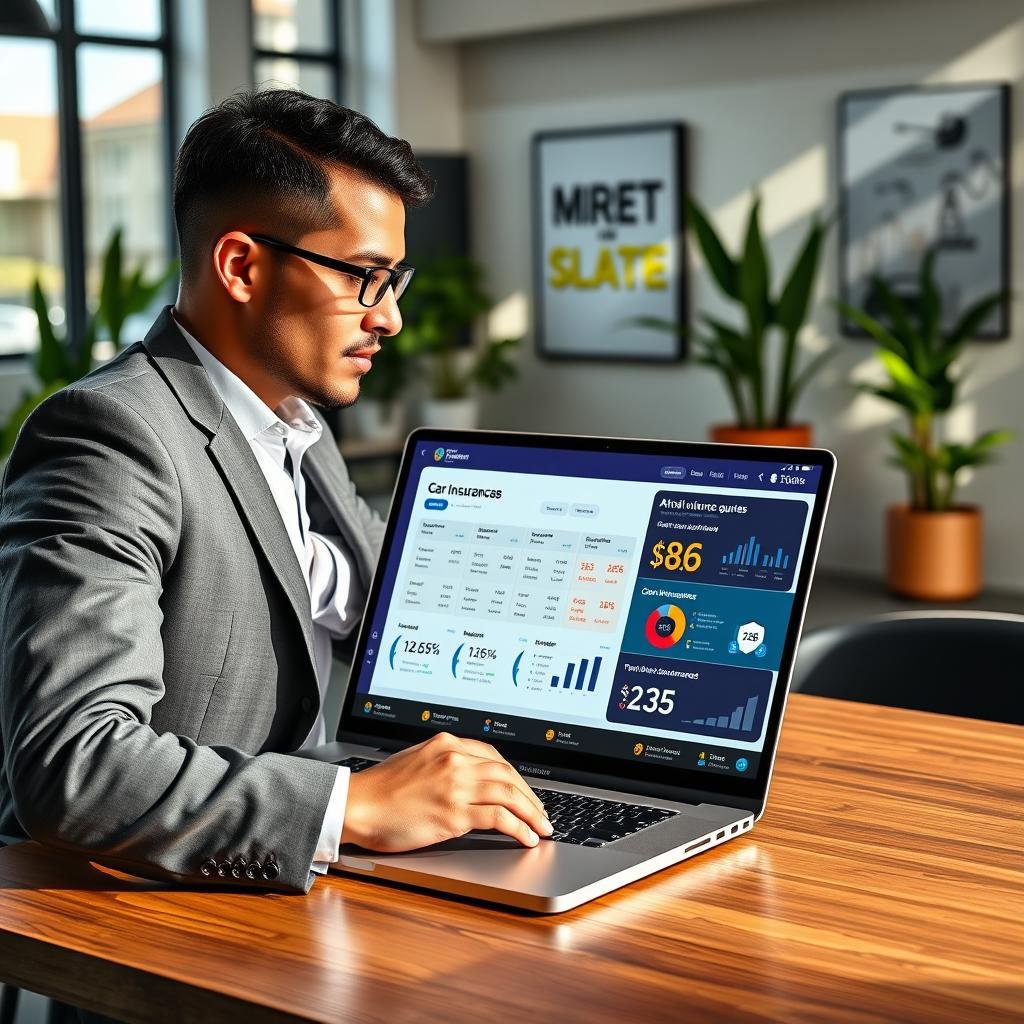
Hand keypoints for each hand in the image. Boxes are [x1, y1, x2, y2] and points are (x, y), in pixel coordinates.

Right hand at [340, 732, 552, 851]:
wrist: (355, 804)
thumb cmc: (379, 789)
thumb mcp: (416, 761)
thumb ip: (443, 764)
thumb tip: (468, 778)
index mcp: (446, 744)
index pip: (494, 756)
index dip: (515, 776)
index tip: (525, 790)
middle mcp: (454, 760)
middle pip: (507, 774)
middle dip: (529, 795)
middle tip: (541, 812)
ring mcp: (455, 785)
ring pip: (509, 794)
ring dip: (531, 813)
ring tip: (542, 827)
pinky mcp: (453, 813)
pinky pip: (498, 819)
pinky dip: (518, 827)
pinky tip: (526, 837)